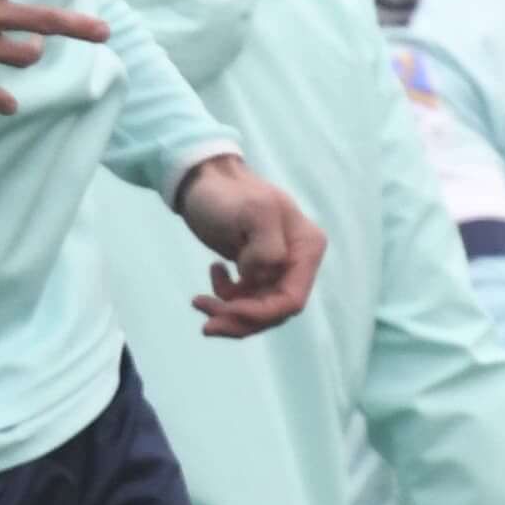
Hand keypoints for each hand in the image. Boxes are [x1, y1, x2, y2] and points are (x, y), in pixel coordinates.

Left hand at [175, 154, 323, 337]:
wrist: (202, 182)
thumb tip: (264, 275)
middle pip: (274, 311)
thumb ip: (268, 245)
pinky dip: (226, 299)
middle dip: (239, 320)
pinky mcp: (257, 272)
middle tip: (205, 322)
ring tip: (198, 301)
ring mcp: (277, 268)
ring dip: (228, 313)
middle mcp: (298, 261)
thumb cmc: (226, 194)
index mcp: (306, 248)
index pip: (292, 299)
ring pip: (257, 311)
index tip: (228, 310)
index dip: (261, 314)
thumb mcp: (252, 211)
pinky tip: (214, 272)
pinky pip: (246, 301)